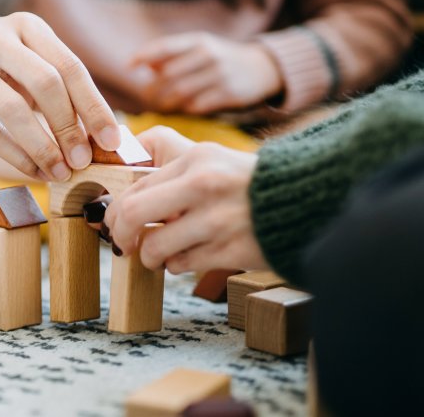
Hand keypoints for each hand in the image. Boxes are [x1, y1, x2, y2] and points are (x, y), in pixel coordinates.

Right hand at [0, 13, 120, 180]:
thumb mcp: (19, 62)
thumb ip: (55, 89)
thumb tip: (101, 134)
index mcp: (25, 26)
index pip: (70, 66)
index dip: (94, 107)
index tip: (112, 141)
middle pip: (46, 84)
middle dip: (71, 128)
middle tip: (84, 161)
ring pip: (14, 109)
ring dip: (44, 147)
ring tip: (60, 172)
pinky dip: (15, 156)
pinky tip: (33, 171)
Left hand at [104, 126, 268, 272]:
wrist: (307, 202)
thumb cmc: (251, 185)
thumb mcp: (214, 161)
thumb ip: (174, 174)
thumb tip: (126, 199)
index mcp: (197, 158)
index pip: (135, 186)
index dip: (116, 209)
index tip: (116, 222)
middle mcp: (203, 185)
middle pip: (130, 214)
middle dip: (119, 234)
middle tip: (122, 244)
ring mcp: (216, 219)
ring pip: (153, 247)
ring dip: (149, 257)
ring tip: (158, 256)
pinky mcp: (229, 249)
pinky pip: (181, 265)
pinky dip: (176, 266)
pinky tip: (188, 258)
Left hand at [131, 32, 282, 113]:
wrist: (263, 68)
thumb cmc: (222, 58)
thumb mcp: (200, 48)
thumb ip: (172, 55)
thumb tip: (143, 65)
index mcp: (198, 41)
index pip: (165, 47)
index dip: (144, 56)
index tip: (129, 66)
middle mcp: (208, 55)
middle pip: (168, 75)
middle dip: (153, 88)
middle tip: (147, 97)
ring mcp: (220, 74)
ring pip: (180, 93)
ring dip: (166, 102)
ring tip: (161, 105)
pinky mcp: (229, 93)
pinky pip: (197, 105)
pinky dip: (186, 108)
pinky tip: (184, 108)